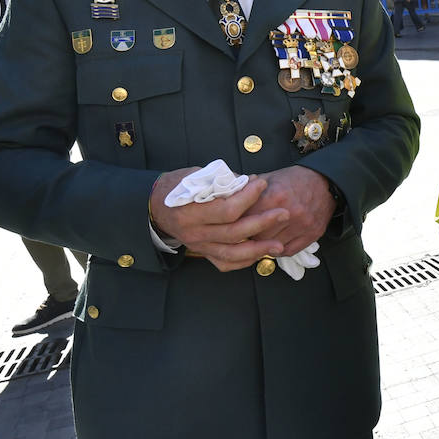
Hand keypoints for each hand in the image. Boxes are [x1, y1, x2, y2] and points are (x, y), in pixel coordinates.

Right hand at [149, 170, 286, 271]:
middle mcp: (194, 233)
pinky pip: (225, 263)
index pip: (226, 209)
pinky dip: (244, 261)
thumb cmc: (176, 187)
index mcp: (190, 211)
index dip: (248, 197)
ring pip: (232, 254)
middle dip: (262, 222)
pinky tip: (260, 254)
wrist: (154, 207)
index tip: (262, 183)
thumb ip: (222, 181)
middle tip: (283, 213)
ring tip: (279, 245)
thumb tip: (251, 182)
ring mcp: (198, 246)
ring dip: (258, 249)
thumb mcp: (195, 176)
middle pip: (234, 233)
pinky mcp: (202, 253)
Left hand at [240, 165, 335, 255]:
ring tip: (261, 236)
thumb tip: (223, 195)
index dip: (237, 222)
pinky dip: (278, 249)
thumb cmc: (295, 180)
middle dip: (249, 235)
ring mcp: (303, 225)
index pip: (247, 218)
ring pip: (272, 246)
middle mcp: (290, 212)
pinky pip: (289, 251)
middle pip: (258, 236)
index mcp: (275, 196)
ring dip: (264, 243)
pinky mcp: (313, 234)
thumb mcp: (270, 178)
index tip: (233, 224)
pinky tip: (274, 242)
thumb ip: (247, 188)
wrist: (326, 181)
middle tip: (245, 233)